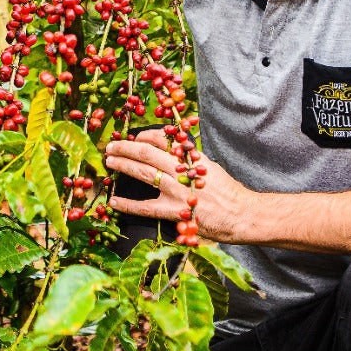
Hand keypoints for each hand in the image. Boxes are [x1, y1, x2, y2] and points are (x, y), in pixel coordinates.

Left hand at [105, 128, 245, 243]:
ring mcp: (178, 191)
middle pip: (147, 154)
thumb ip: (189, 156)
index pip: (163, 139)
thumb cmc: (226, 191)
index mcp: (191, 157)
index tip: (134, 137)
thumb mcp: (209, 165)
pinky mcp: (176, 212)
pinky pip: (146, 208)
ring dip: (123, 166)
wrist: (241, 214)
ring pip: (144, 174)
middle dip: (126, 148)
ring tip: (109, 162)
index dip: (143, 136)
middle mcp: (183, 170)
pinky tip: (114, 202)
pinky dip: (128, 204)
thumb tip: (171, 145)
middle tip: (111, 146)